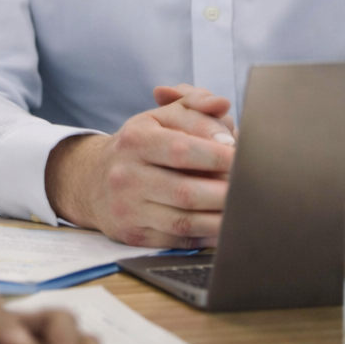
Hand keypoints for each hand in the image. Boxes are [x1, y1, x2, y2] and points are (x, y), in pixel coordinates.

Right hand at [44, 85, 235, 247]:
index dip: (217, 156)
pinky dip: (206, 235)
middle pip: (185, 190)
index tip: (242, 157)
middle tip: (251, 188)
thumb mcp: (161, 116)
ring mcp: (128, 208)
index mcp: (136, 139)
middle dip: (225, 191)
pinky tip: (226, 227)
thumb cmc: (140, 144)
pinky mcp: (134, 235)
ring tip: (245, 208)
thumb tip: (222, 104)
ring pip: (184, 220)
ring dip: (221, 217)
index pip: (182, 148)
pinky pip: (178, 239)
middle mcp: (127, 175)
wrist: (93, 180)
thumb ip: (194, 104)